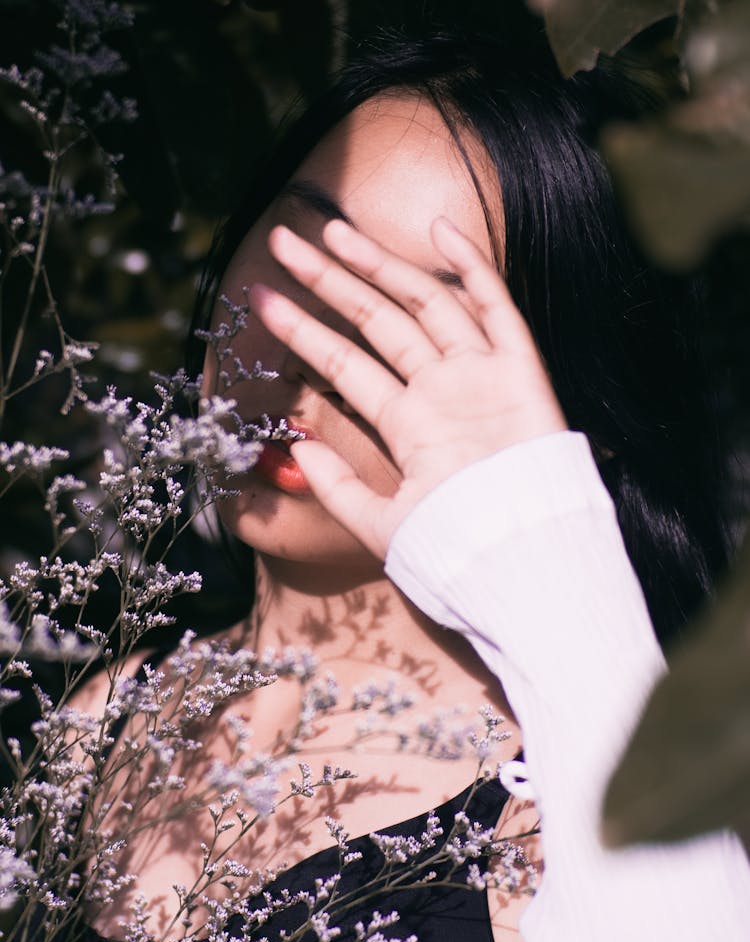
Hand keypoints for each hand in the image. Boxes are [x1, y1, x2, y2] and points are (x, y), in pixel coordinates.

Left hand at [247, 217, 566, 559]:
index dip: (302, 330)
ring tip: (331, 231)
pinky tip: (438, 229)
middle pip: (376, 320)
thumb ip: (338, 487)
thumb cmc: (455, 551)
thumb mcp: (381, 523)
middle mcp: (441, 390)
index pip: (345, 363)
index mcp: (409, 424)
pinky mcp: (520, 370)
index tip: (261, 298)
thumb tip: (296, 448)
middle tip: (283, 242)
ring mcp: (479, 376)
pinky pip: (497, 308)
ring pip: (425, 303)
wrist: (519, 563)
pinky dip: (472, 268)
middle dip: (329, 280)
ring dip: (381, 264)